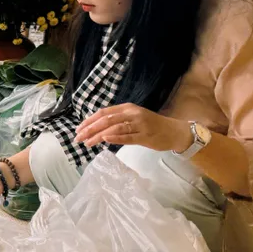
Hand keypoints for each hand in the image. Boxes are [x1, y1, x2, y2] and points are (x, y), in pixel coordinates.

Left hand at [75, 103, 191, 152]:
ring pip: (114, 128)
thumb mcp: (133, 118)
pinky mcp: (145, 136)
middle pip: (106, 120)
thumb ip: (118, 120)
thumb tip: (97, 127)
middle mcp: (132, 113)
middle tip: (78, 138)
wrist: (174, 131)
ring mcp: (139, 124)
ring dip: (98, 136)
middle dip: (90, 129)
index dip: (89, 121)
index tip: (78, 129)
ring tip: (87, 143)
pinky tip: (104, 140)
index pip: (103, 112)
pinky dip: (115, 138)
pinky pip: (128, 137)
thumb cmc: (152, 126)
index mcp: (127, 108)